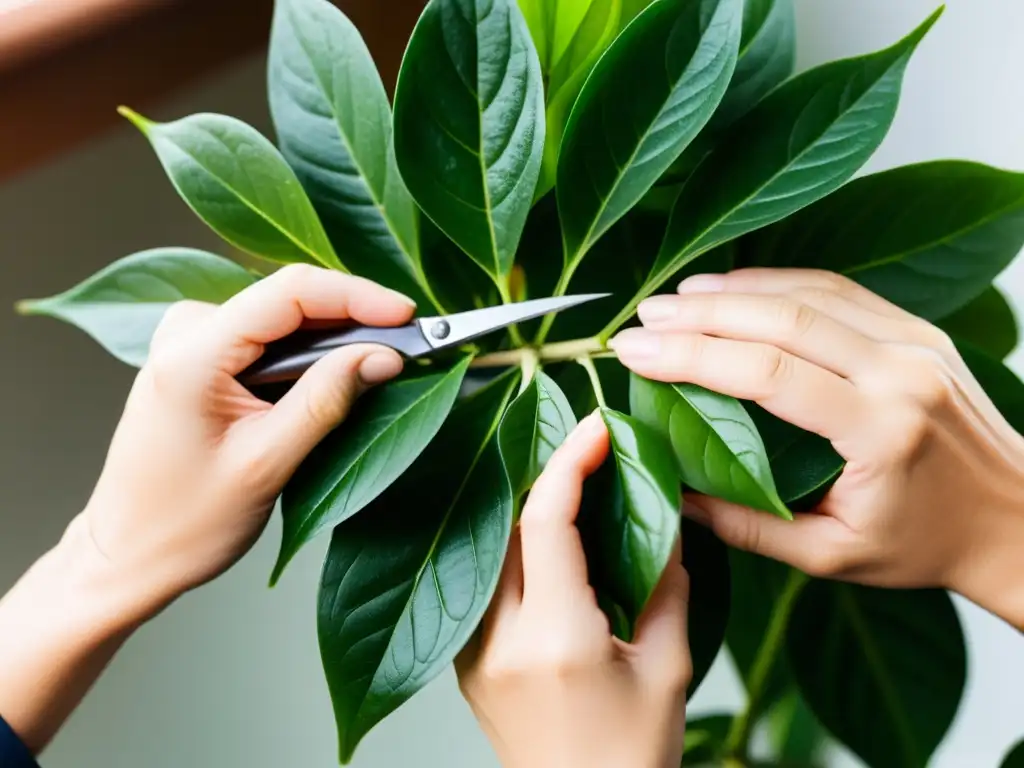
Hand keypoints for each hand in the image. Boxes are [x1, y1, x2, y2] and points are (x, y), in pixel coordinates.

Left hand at [76, 264, 415, 620]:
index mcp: (192, 354)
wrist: (128, 555)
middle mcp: (185, 333)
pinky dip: (307, 355)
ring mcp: (189, 342)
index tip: (408, 315)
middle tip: (407, 348)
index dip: (357, 296)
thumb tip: (383, 356)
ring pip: (282, 318)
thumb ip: (326, 401)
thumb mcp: (267, 464)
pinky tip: (334, 379)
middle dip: (353, 320)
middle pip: (289, 299)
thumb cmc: (183, 524)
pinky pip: (266, 338)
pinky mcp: (198, 359)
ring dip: (332, 340)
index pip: (290, 293)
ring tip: (376, 369)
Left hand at [456, 413, 689, 767]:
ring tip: (571, 480)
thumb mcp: (669, 667)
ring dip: (526, 505)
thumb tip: (662, 517)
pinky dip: (512, 545)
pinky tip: (544, 536)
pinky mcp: (462, 662)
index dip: (571, 460)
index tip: (599, 427)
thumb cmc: (633, 756)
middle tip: (590, 449)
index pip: (546, 520)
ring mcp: (470, 652)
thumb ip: (665, 584)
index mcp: (556, 639)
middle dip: (547, 474)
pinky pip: (481, 581)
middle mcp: (499, 640)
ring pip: (488, 546)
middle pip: (508, 523)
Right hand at [611, 268, 1023, 627]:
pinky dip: (780, 284)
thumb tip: (671, 492)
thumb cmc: (925, 547)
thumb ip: (747, 525)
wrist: (1016, 522)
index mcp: (881, 430)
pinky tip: (738, 289)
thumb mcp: (832, 557)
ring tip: (677, 298)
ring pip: (810, 293)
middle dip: (702, 313)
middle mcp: (902, 373)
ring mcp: (916, 342)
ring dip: (736, 290)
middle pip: (784, 319)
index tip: (636, 352)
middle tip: (644, 316)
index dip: (692, 356)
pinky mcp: (919, 330)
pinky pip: (839, 290)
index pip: (767, 374)